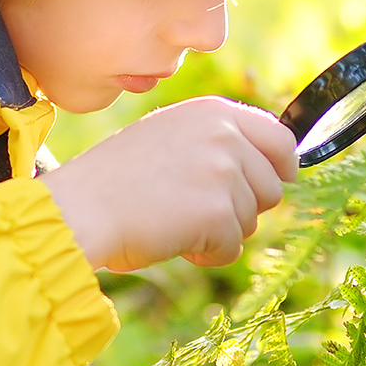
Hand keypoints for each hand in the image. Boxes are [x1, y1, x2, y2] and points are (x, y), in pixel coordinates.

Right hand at [42, 97, 297, 271]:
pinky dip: (207, 253)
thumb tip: (274, 172)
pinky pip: (233, 248)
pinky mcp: (219, 212)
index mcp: (212, 111)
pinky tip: (172, 240)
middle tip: (193, 210)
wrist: (82, 208)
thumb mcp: (168, 138)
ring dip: (219, 232)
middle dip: (241, 208)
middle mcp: (224, 135)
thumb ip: (215, 143)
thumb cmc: (115, 180)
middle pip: (271, 187)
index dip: (283, 166)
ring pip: (251, 221)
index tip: (280, 181)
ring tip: (173, 221)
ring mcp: (224, 172)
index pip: (280, 138)